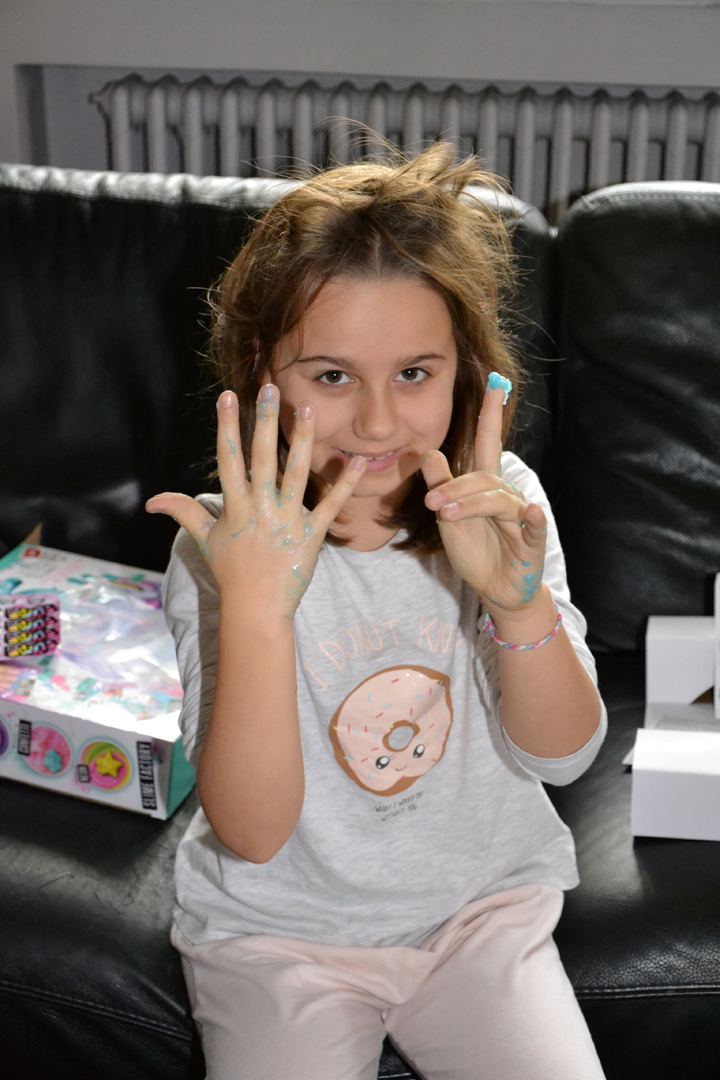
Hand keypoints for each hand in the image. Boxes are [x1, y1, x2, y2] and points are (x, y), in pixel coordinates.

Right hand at [146, 385, 365, 618]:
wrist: (257, 607)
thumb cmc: (230, 571)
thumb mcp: (204, 539)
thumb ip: (183, 512)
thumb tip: (152, 501)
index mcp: (235, 506)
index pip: (229, 459)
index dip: (227, 426)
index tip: (228, 397)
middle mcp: (260, 508)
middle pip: (262, 458)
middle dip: (265, 422)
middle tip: (270, 389)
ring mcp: (287, 520)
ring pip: (296, 473)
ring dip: (302, 441)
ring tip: (307, 410)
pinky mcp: (312, 534)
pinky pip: (331, 505)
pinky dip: (346, 484)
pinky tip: (358, 461)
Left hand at [421, 382, 546, 611]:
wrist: (497, 587)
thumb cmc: (476, 548)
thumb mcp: (449, 516)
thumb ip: (442, 485)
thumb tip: (428, 452)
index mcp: (486, 485)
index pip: (489, 443)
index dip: (490, 414)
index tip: (494, 383)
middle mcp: (506, 495)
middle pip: (482, 478)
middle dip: (455, 486)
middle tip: (430, 500)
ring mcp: (521, 517)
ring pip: (497, 500)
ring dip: (471, 504)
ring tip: (445, 514)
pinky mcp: (531, 541)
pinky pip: (533, 527)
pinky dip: (533, 519)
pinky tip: (531, 512)